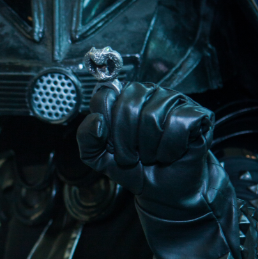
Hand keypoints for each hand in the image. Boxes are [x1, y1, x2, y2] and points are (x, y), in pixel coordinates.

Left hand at [77, 82, 215, 218]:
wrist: (162, 190)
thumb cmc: (133, 167)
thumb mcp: (98, 156)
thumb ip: (86, 137)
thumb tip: (97, 120)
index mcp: (120, 96)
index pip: (104, 96)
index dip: (107, 127)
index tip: (113, 145)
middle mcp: (146, 91)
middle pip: (128, 106)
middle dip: (126, 141)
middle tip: (133, 156)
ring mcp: (172, 99)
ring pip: (153, 116)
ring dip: (149, 147)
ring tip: (151, 156)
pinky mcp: (196, 112)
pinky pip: (179, 122)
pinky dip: (171, 147)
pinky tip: (169, 154)